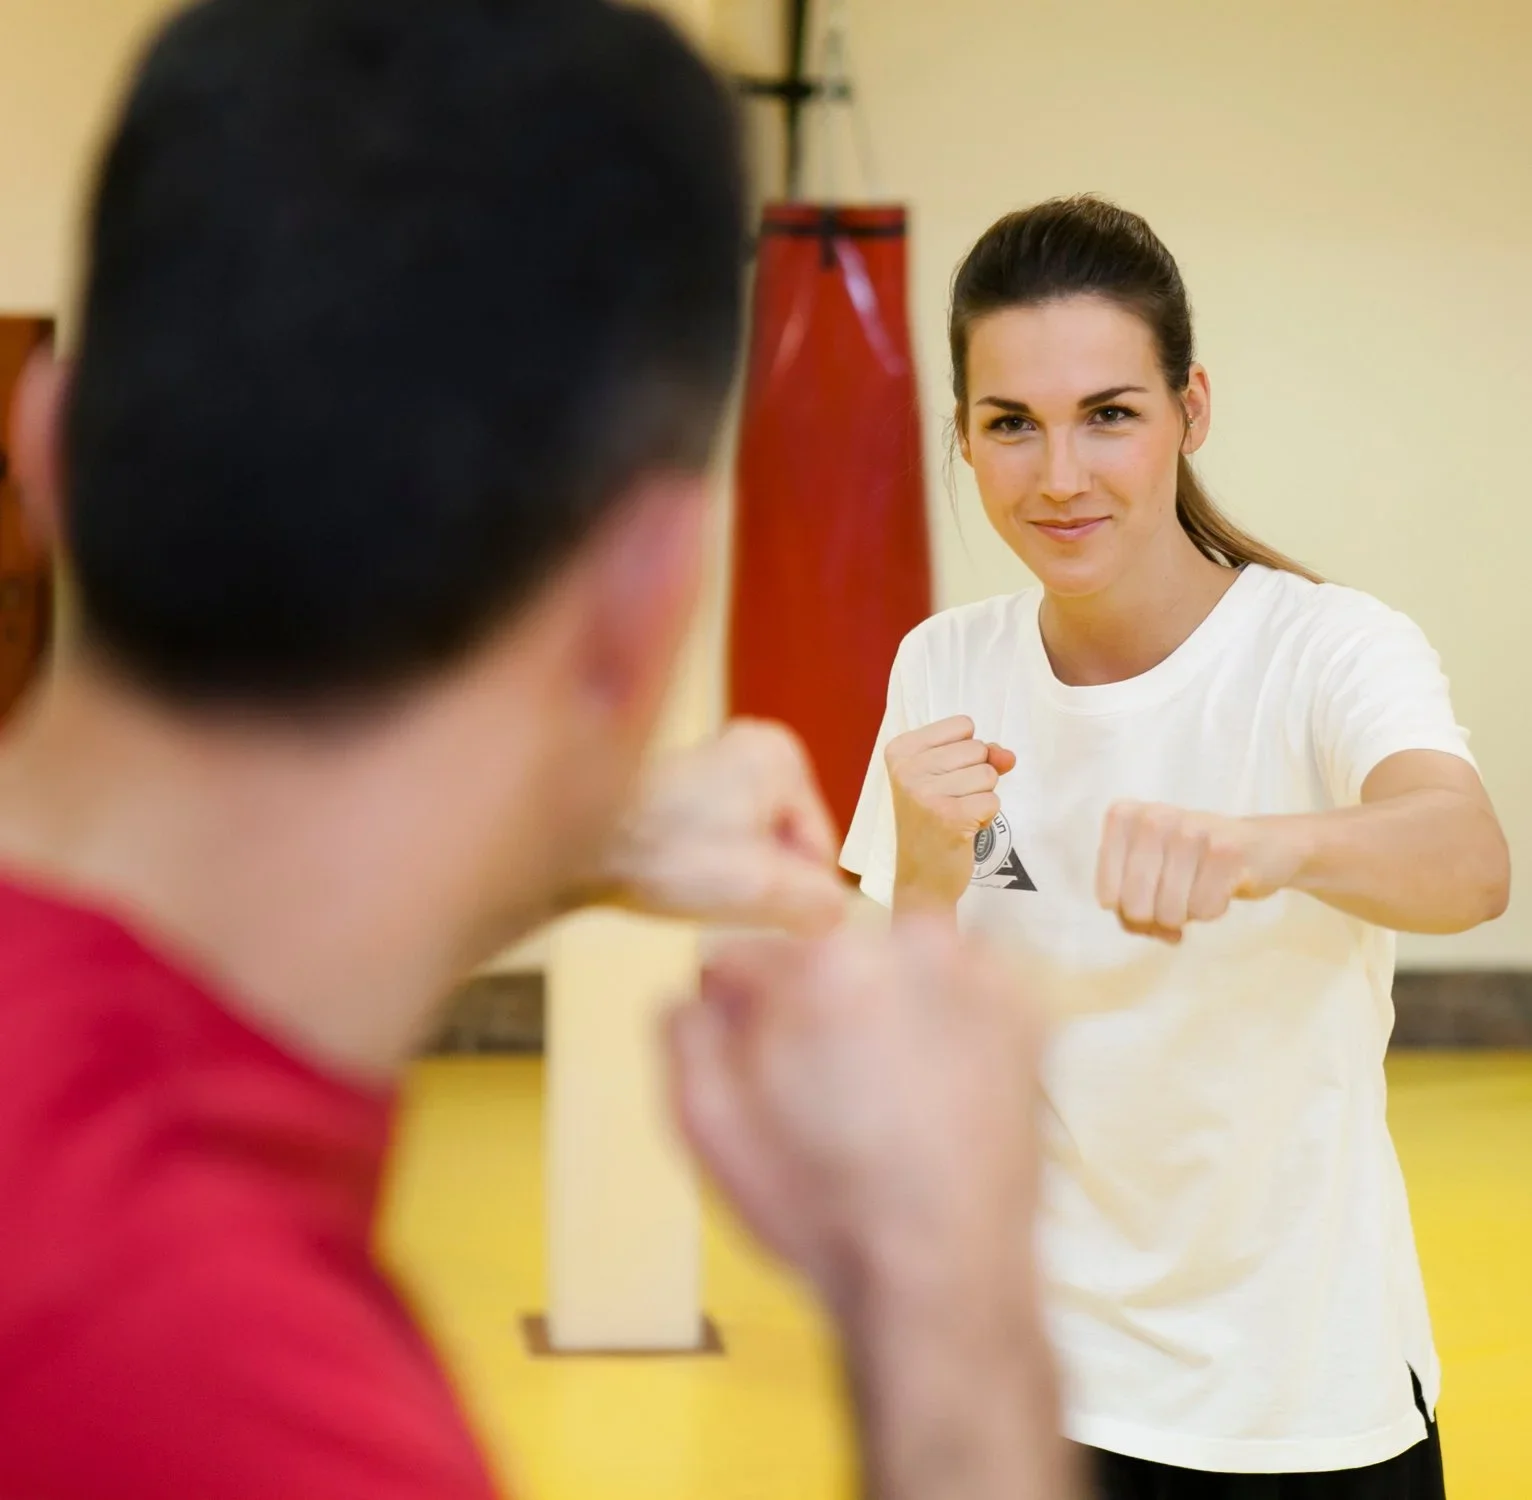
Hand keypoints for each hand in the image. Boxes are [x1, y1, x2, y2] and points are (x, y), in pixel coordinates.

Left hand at [596, 719, 845, 935]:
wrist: (577, 846)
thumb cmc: (672, 857)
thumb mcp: (762, 888)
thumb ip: (819, 902)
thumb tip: (836, 914)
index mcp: (783, 756)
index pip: (822, 849)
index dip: (797, 893)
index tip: (756, 909)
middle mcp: (752, 745)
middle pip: (788, 844)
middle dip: (764, 881)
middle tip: (722, 899)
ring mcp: (712, 761)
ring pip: (752, 845)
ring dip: (734, 877)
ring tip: (697, 888)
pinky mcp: (679, 786)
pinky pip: (719, 838)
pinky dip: (705, 864)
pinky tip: (678, 877)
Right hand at [666, 919, 1041, 1318]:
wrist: (944, 1281)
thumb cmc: (821, 1211)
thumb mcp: (705, 1124)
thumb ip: (686, 1027)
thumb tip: (703, 984)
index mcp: (826, 962)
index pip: (750, 952)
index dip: (737, 1008)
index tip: (751, 1052)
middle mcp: (912, 945)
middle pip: (825, 952)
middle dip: (810, 1003)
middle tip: (819, 1086)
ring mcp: (981, 975)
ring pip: (895, 961)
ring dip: (879, 1002)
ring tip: (881, 1091)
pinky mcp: (1028, 1010)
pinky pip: (960, 986)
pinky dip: (941, 1019)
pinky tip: (930, 1085)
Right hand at [887, 717, 1015, 910]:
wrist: (921, 879)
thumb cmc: (933, 822)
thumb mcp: (947, 777)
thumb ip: (981, 755)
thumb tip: (1007, 756)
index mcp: (900, 751)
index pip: (963, 725)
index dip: (965, 754)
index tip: (941, 779)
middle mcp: (907, 769)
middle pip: (977, 748)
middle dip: (975, 776)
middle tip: (949, 802)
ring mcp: (925, 793)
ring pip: (988, 774)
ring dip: (981, 797)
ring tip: (956, 815)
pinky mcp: (949, 817)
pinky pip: (993, 800)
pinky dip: (986, 817)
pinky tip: (963, 829)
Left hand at [1096, 802, 1304, 942]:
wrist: (1260, 846)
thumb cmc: (1190, 866)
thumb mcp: (1147, 879)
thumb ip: (1130, 912)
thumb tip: (1164, 933)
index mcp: (1123, 818)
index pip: (1107, 897)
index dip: (1130, 913)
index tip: (1149, 896)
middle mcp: (1152, 817)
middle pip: (1136, 908)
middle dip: (1159, 917)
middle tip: (1178, 896)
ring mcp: (1190, 829)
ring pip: (1170, 913)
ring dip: (1188, 913)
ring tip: (1199, 886)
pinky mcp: (1226, 849)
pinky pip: (1204, 910)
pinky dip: (1214, 909)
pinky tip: (1222, 885)